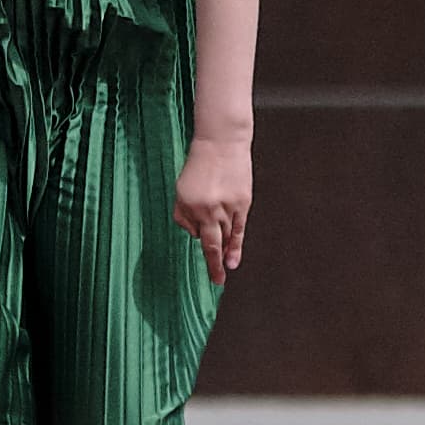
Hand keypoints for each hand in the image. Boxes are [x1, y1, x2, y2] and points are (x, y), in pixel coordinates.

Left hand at [174, 128, 256, 275]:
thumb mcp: (182, 188)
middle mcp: (207, 207)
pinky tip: (234, 259)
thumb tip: (196, 235)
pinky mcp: (242, 203)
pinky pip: (239, 229)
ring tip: (224, 269)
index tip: (201, 266)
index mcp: (189, 203)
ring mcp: (226, 206)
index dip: (199, 248)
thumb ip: (184, 213)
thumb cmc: (200, 165)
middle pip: (211, 243)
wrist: (222, 143)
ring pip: (225, 236)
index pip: (194, 233)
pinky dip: (236, 245)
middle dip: (213, 264)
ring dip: (225, 254)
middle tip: (217, 281)